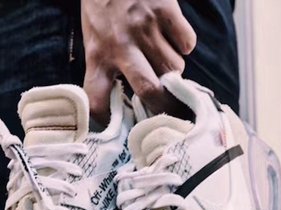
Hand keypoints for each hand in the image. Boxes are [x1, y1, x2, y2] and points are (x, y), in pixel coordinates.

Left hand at [81, 0, 196, 121]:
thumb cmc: (102, 6)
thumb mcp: (93, 38)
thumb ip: (106, 64)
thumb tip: (128, 97)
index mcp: (97, 55)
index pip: (96, 98)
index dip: (104, 118)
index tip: (115, 127)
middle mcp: (120, 45)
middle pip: (149, 89)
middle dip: (164, 103)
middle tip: (170, 108)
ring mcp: (144, 28)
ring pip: (173, 67)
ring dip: (173, 69)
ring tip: (164, 58)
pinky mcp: (165, 10)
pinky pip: (187, 43)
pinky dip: (185, 45)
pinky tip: (173, 36)